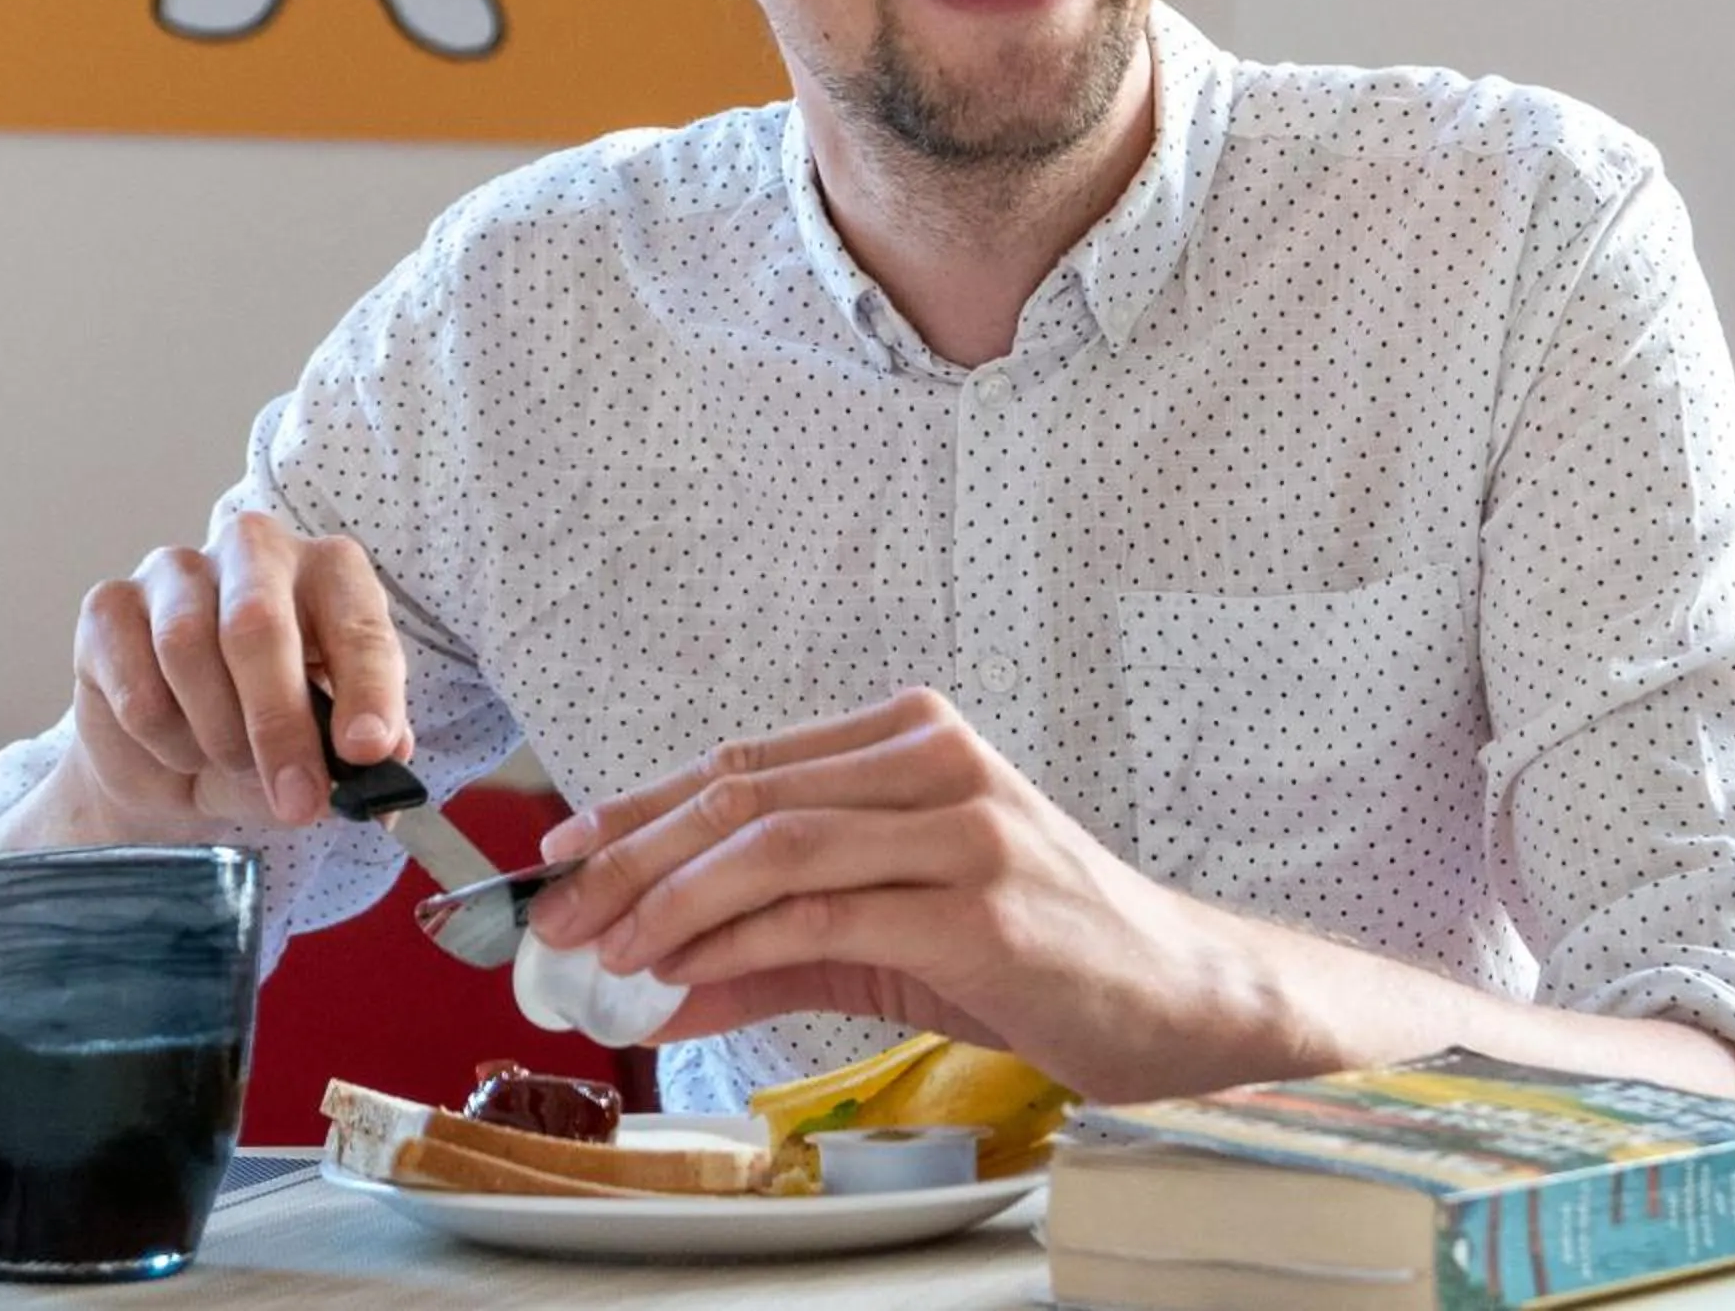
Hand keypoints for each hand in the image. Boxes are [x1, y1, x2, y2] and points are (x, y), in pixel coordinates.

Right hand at [64, 510, 412, 837]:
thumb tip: (383, 773)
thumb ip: (354, 756)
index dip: (366, 689)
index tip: (367, 751)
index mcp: (330, 573)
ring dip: (214, 733)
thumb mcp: (323, 750)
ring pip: (185, 649)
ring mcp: (175, 570)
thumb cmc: (265, 734)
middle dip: (279, 723)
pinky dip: (160, 736)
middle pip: (257, 624)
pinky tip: (175, 745)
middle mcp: (254, 551)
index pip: (358, 623)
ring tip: (229, 762)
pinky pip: (132, 681)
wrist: (171, 766)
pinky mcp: (109, 606)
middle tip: (297, 798)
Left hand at [523, 691, 1241, 1098]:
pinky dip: (738, 948)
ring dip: (670, 902)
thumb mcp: (890, 938)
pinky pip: (827, 917)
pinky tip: (686, 980)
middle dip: (632, 858)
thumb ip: (773, 947)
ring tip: (603, 954)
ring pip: (777, 845)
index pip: (746, 761)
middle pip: (746, 794)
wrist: (1177, 997)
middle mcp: (937, 762)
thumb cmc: (1037, 953)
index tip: (563, 854)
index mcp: (913, 737)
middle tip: (557, 916)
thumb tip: (653, 980)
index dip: (640, 808)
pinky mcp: (980, 908)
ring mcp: (965, 830)